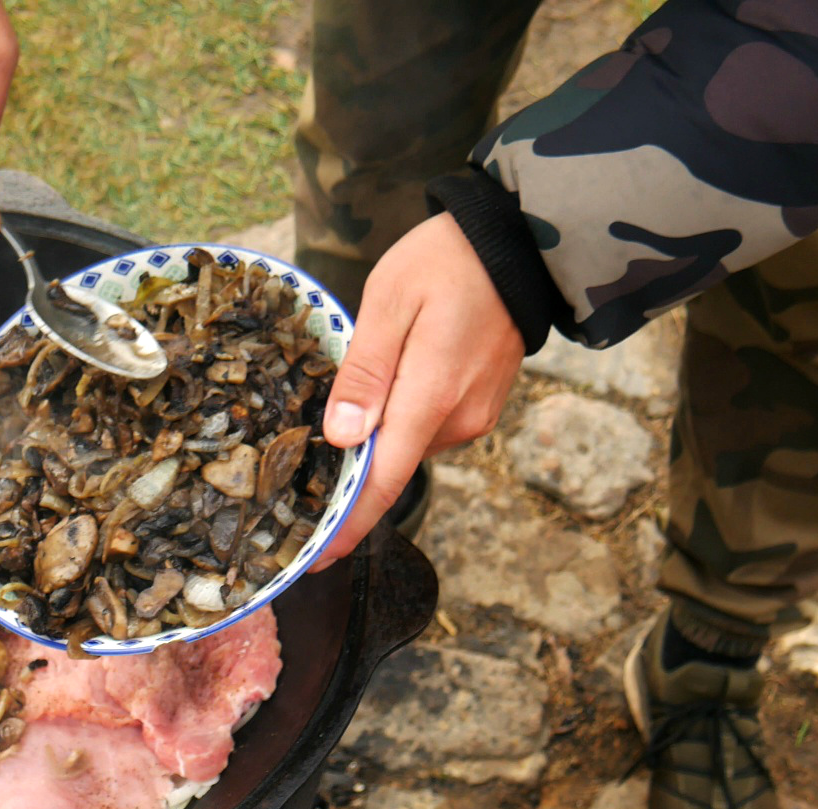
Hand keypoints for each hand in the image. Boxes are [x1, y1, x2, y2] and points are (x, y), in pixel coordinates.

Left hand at [311, 212, 525, 567]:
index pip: (385, 480)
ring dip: (377, 435)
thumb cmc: (445, 262)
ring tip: (347, 404)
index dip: (350, 523)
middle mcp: (458, 419)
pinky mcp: (482, 403)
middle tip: (301, 469)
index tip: (319, 557)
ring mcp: (475, 413)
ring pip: (409, 443)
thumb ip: (365, 374)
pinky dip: (401, 418)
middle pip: (391, 464)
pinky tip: (385, 387)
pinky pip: (429, 424)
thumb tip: (344, 440)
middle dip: (351, 472)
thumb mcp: (389, 304)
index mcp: (431, 398)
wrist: (516, 241)